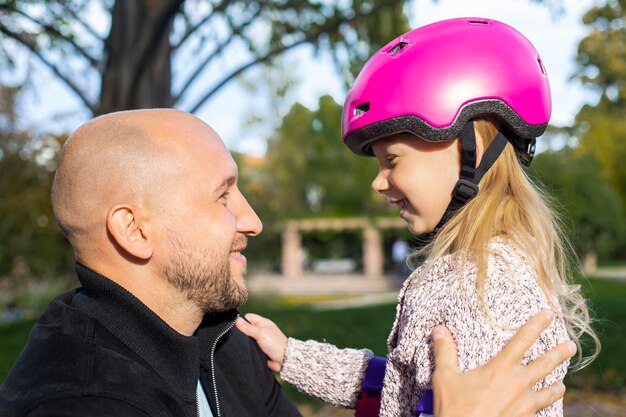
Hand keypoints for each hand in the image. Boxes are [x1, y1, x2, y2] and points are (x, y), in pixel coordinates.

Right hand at [235, 313, 288, 371]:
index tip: (239, 329)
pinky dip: (246, 349)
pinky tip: (243, 351)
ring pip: (245, 338)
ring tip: (242, 346)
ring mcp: (258, 340)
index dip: (242, 322)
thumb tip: (236, 320)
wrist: (284, 360)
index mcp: (262, 323)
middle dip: (241, 333)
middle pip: (245, 328)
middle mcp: (260, 330)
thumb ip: (248, 327)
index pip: (248, 317)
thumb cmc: (275, 344)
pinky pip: (248, 347)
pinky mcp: (257, 349)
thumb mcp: (261, 334)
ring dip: (244, 342)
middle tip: (240, 339)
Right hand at [431, 309, 575, 416]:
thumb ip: (444, 351)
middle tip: (571, 345)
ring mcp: (525, 405)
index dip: (536, 324)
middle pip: (545, 364)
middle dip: (560, 353)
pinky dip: (545, 407)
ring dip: (557, 386)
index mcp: (500, 369)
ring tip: (561, 384)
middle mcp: (518, 385)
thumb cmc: (454, 409)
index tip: (548, 313)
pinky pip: (541, 411)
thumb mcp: (444, 377)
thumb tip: (439, 329)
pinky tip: (544, 408)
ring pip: (550, 392)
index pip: (522, 340)